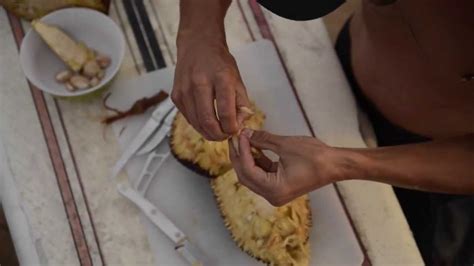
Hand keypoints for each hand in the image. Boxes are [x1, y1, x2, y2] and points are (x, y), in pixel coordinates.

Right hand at [172, 37, 249, 140]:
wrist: (197, 45)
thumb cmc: (220, 63)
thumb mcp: (237, 79)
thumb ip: (241, 104)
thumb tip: (238, 126)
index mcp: (220, 78)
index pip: (225, 113)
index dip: (231, 128)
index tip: (235, 130)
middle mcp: (200, 83)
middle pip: (208, 122)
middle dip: (219, 135)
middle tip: (225, 135)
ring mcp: (185, 90)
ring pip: (196, 124)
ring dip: (208, 132)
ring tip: (217, 130)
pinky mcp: (176, 96)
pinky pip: (188, 118)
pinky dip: (198, 124)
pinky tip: (206, 119)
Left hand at [229, 129, 351, 205]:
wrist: (335, 164)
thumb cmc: (315, 156)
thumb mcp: (285, 144)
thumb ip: (263, 139)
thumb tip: (246, 133)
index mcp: (274, 190)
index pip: (248, 170)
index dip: (241, 151)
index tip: (239, 135)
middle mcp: (272, 196)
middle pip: (246, 176)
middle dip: (239, 156)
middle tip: (236, 137)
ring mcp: (275, 192)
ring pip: (252, 175)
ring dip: (247, 157)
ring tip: (243, 139)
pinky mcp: (279, 186)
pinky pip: (262, 174)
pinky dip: (257, 161)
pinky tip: (253, 146)